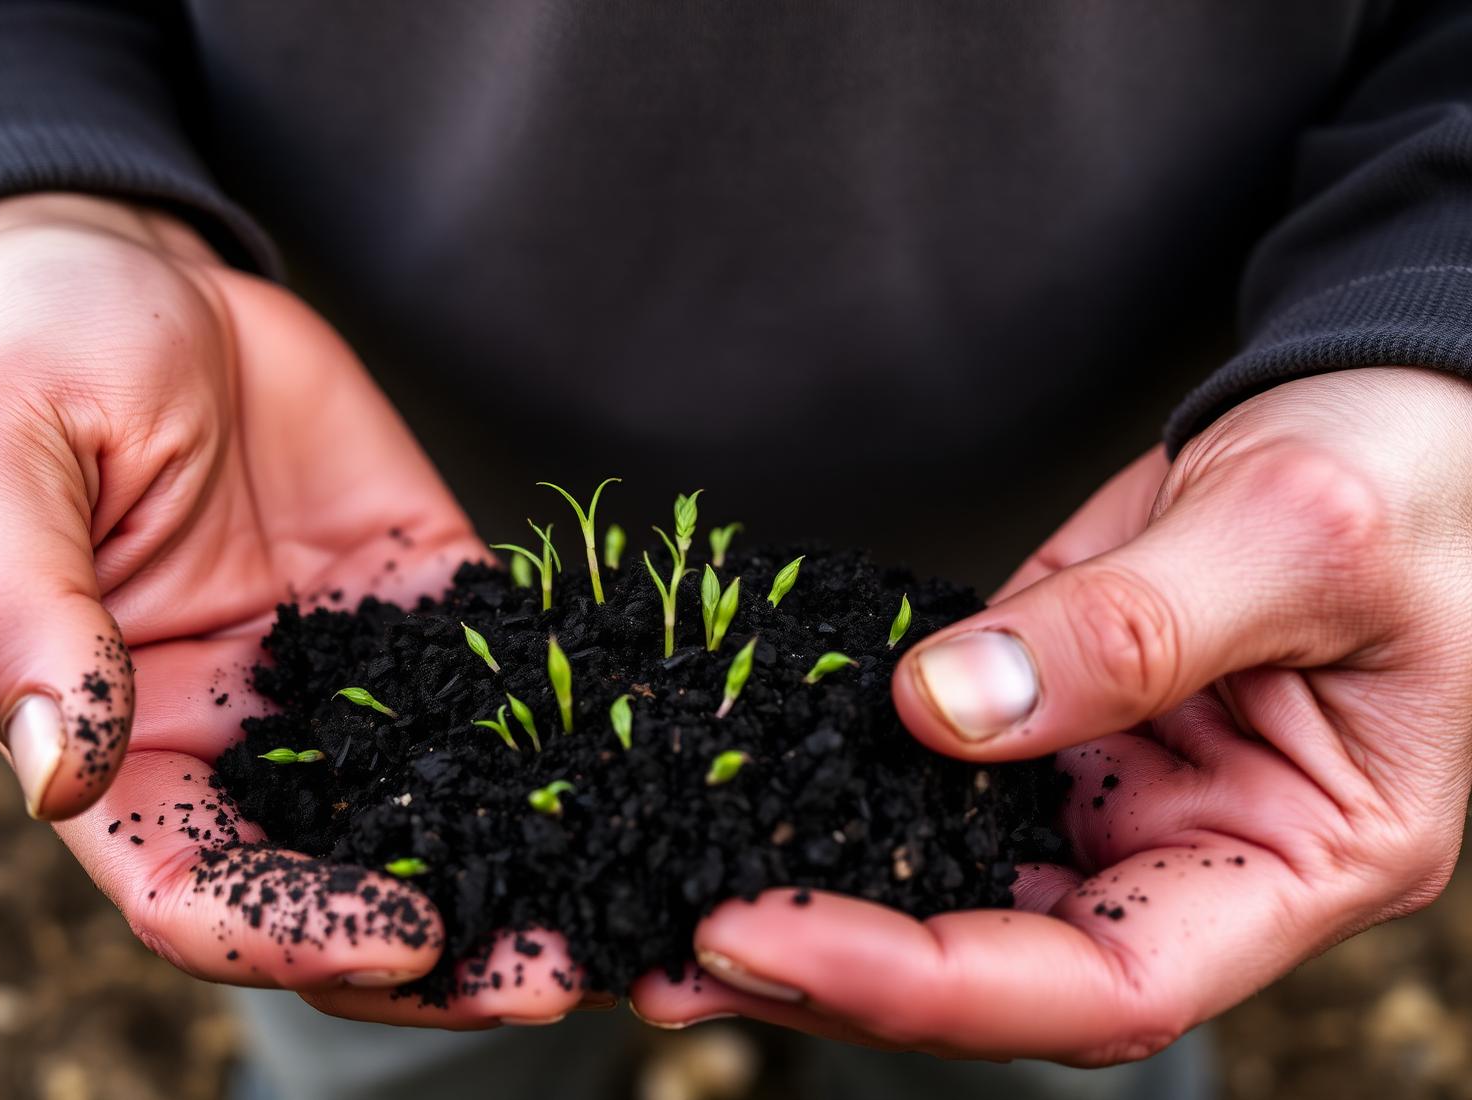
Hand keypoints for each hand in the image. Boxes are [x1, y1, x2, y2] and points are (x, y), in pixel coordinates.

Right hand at [0, 195, 582, 1024]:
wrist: (138, 275)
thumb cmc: (31, 357)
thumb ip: (8, 612)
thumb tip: (61, 764)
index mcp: (115, 739)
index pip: (195, 888)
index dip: (289, 935)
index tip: (402, 939)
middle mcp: (237, 737)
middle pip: (337, 887)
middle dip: (442, 951)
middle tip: (559, 969)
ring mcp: (342, 680)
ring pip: (433, 813)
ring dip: (524, 871)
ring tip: (629, 907)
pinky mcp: (420, 607)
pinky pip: (500, 683)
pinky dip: (570, 734)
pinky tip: (649, 769)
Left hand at [631, 368, 1471, 1062]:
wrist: (1373, 410)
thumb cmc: (1395, 476)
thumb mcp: (1293, 535)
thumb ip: (1131, 631)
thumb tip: (942, 712)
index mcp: (1302, 861)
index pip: (1109, 983)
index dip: (935, 985)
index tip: (777, 937)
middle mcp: (1190, 858)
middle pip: (1002, 966)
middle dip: (834, 973)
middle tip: (670, 951)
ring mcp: (1109, 797)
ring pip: (948, 890)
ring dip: (808, 905)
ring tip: (654, 907)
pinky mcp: (1042, 724)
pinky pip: (928, 782)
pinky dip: (827, 799)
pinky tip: (726, 800)